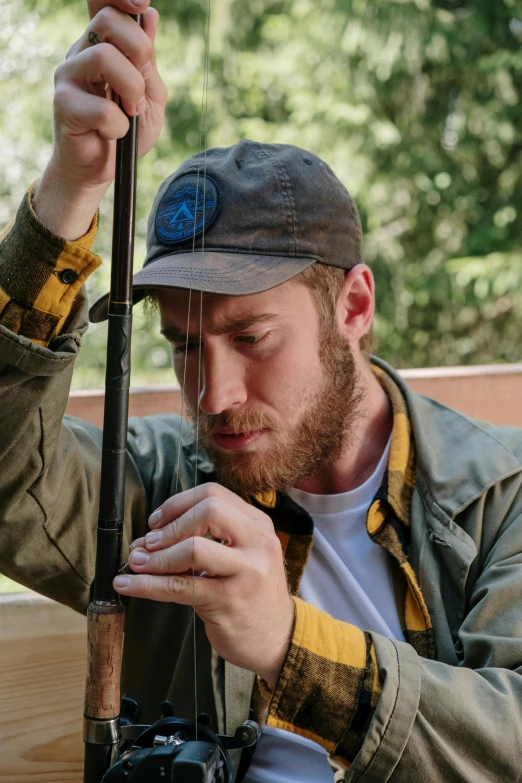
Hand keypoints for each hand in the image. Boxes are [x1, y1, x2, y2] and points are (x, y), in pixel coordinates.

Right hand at [33, 0, 166, 237]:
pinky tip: (115, 134)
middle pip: (108, 20)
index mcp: (104, 45)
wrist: (101, 170)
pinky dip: (119, 126)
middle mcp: (82, 52)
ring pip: (104, 58)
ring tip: (132, 112)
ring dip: (131, 89)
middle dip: (139, 49)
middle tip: (141, 85)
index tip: (143, 4)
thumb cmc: (125, 132)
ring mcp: (68, 76)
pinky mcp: (63, 105)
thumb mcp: (149, 96)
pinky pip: (102, 108)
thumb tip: (151, 17)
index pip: (104, 3)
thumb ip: (149, 62)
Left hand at [114, 483, 294, 686]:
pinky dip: (148, 585)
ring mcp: (247, 571)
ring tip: (136, 563)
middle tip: (148, 543)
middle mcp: (257, 542)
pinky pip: (181, 587)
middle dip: (170, 526)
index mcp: (258, 525)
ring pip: (193, 548)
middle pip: (207, 511)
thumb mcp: (241, 558)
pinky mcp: (230, 600)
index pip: (213, 494)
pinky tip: (128, 585)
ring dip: (156, 556)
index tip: (156, 521)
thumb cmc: (251, 596)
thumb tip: (147, 539)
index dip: (177, 504)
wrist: (277, 640)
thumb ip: (205, 541)